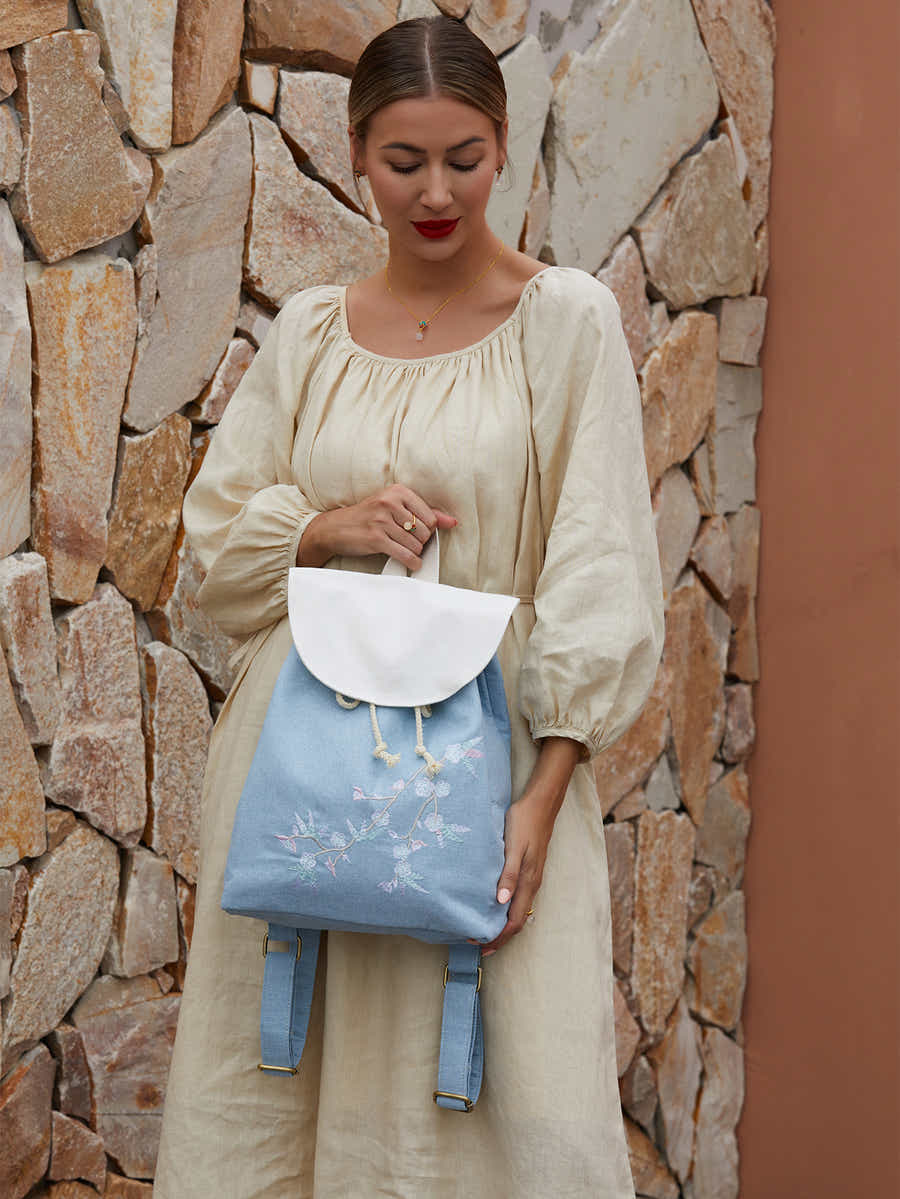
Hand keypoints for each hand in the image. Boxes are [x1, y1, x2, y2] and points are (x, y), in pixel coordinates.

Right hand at [296, 483, 457, 570]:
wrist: (335, 528)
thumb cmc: (367, 517)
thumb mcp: (394, 508)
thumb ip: (424, 513)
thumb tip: (452, 522)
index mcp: (397, 491)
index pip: (431, 517)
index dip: (427, 530)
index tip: (416, 532)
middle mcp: (389, 503)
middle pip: (425, 532)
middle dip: (420, 542)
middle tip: (407, 542)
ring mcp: (382, 521)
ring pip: (416, 545)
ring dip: (414, 553)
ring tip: (403, 550)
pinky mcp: (376, 538)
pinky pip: (406, 555)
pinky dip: (412, 563)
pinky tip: (411, 563)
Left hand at [477, 736, 582, 956]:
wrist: (541, 803)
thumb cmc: (524, 822)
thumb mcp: (513, 846)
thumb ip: (508, 873)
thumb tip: (501, 902)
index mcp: (528, 881)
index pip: (515, 920)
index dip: (499, 937)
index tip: (481, 946)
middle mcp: (532, 883)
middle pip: (517, 919)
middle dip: (499, 935)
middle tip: (477, 943)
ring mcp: (532, 876)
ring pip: (518, 908)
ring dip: (502, 922)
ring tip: (482, 927)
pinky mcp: (529, 868)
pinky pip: (518, 896)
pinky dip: (505, 907)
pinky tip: (492, 903)